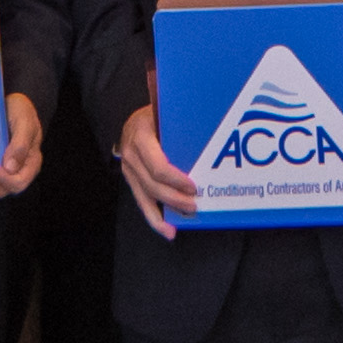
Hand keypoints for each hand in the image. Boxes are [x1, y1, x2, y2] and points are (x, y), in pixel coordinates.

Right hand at [115, 106, 194, 236]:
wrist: (137, 119)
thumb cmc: (157, 114)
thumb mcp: (166, 112)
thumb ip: (182, 122)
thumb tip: (213, 130)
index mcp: (141, 136)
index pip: (157, 166)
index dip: (176, 180)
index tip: (193, 186)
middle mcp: (131, 154)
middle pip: (153, 185)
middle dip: (174, 198)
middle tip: (194, 204)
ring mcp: (129, 169)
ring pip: (145, 197)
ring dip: (165, 213)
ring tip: (182, 221)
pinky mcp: (132, 180)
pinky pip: (141, 202)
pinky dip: (154, 218)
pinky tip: (167, 230)